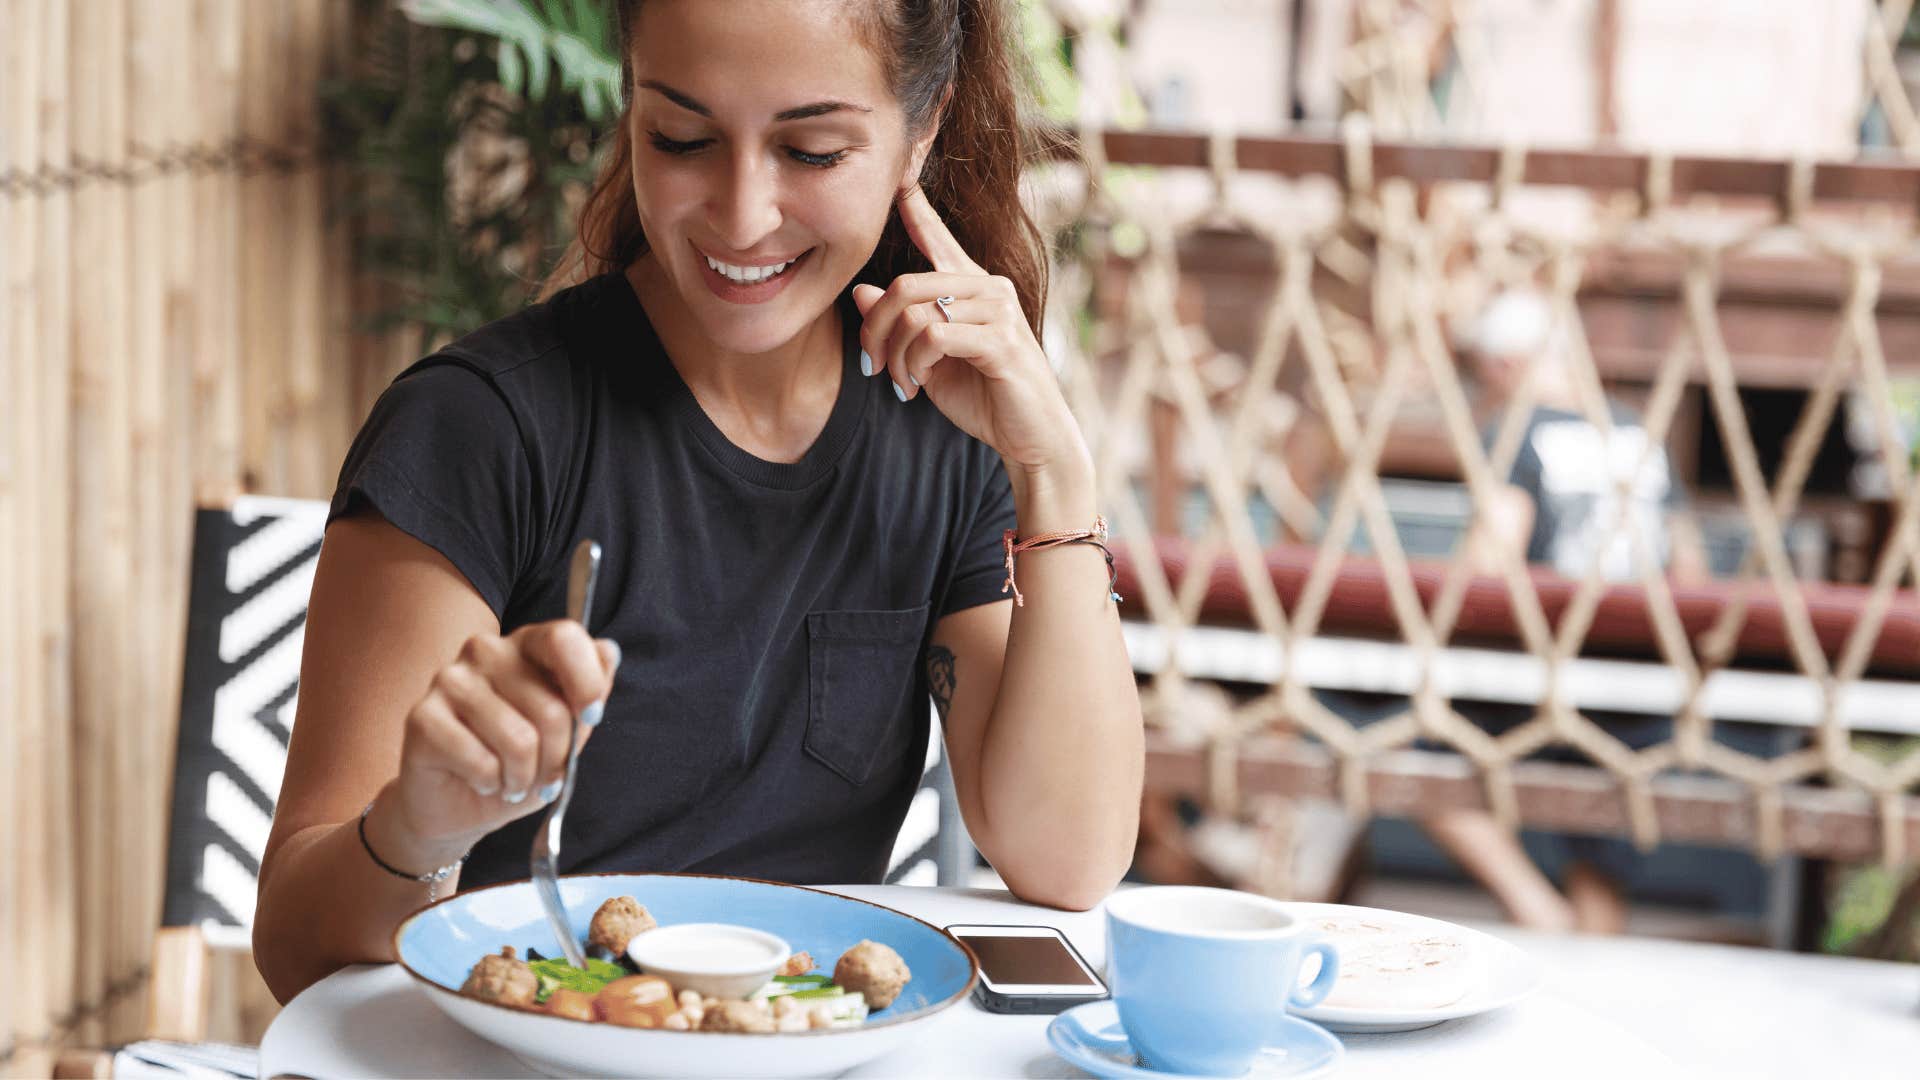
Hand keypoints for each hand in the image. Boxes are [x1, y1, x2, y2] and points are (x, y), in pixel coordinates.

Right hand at [382, 620, 619, 862]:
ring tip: (513, 781)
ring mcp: (450, 680)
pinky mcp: (423, 717)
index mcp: (525, 644)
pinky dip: (492, 784)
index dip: (587, 683)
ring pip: (519, 740)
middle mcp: (486, 651)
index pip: (564, 638)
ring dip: (524, 777)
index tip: (591, 718)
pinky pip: (481, 761)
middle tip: (544, 777)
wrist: (457, 803)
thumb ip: (590, 690)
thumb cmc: (517, 761)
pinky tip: (482, 781)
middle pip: (551, 707)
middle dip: (557, 758)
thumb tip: (609, 651)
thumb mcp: (567, 730)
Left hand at [852, 186, 1088, 479]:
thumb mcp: (928, 359)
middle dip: (876, 329)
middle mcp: (989, 288)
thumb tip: (862, 290)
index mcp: (972, 287)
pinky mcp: (1002, 340)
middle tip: (872, 364)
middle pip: (908, 284)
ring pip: (917, 312)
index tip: (898, 173)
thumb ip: (900, 324)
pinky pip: (934, 336)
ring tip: (900, 382)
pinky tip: (917, 384)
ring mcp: (1000, 311)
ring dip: (895, 354)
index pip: (937, 237)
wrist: (1030, 437)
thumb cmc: (982, 397)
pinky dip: (914, 364)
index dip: (916, 206)